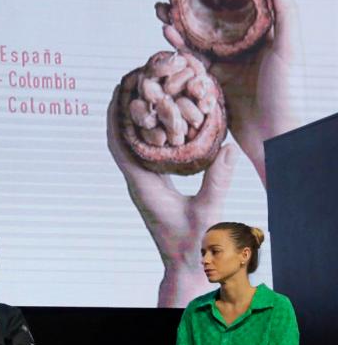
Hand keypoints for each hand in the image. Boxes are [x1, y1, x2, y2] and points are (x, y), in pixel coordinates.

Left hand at [107, 78, 237, 306]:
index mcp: (142, 185)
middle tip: (132, 77)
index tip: (118, 89)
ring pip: (133, 144)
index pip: (119, 145)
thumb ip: (217, 181)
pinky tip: (162, 117)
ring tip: (144, 88)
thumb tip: (228, 148)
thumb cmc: (194, 245)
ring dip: (135, 117)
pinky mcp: (155, 186)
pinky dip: (150, 133)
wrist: (187, 267)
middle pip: (122, 138)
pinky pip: (147, 154)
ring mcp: (145, 183)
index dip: (115, 116)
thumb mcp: (207, 210)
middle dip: (124, 108)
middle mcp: (138, 181)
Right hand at [156, 0, 303, 185]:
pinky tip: (165, 43)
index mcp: (262, 35)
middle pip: (210, 23)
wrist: (273, 137)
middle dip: (188, 10)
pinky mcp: (211, 85)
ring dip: (178, 30)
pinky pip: (190, 67)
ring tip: (160, 17)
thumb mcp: (289, 49)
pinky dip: (177, 55)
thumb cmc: (288, 93)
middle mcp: (242, 49)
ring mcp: (225, 67)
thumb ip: (285, 12)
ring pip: (196, 43)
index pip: (236, 6)